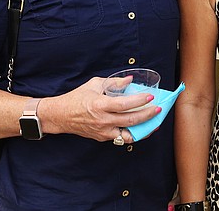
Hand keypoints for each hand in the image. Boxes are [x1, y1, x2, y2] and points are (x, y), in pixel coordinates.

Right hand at [38, 77, 160, 142]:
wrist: (60, 116)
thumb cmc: (77, 98)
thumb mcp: (95, 84)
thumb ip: (114, 82)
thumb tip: (130, 80)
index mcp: (100, 105)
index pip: (125, 105)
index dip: (140, 101)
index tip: (151, 96)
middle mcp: (103, 120)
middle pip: (130, 121)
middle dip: (148, 115)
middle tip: (158, 109)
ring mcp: (103, 131)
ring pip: (128, 135)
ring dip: (143, 130)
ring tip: (154, 123)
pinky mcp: (102, 138)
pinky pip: (120, 138)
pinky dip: (132, 134)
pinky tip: (141, 128)